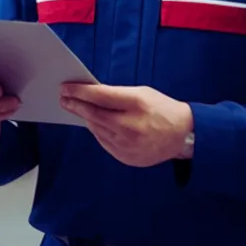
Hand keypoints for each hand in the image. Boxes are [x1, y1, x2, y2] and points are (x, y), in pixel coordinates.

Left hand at [60, 84, 193, 167]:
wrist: (182, 135)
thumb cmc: (161, 108)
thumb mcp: (142, 93)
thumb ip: (117, 95)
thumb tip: (90, 96)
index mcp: (137, 104)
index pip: (101, 96)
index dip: (80, 91)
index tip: (66, 88)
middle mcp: (131, 126)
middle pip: (94, 115)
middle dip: (76, 105)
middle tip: (63, 98)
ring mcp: (128, 145)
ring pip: (97, 129)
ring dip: (85, 118)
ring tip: (76, 108)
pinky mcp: (126, 158)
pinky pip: (104, 142)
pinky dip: (98, 131)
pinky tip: (94, 123)